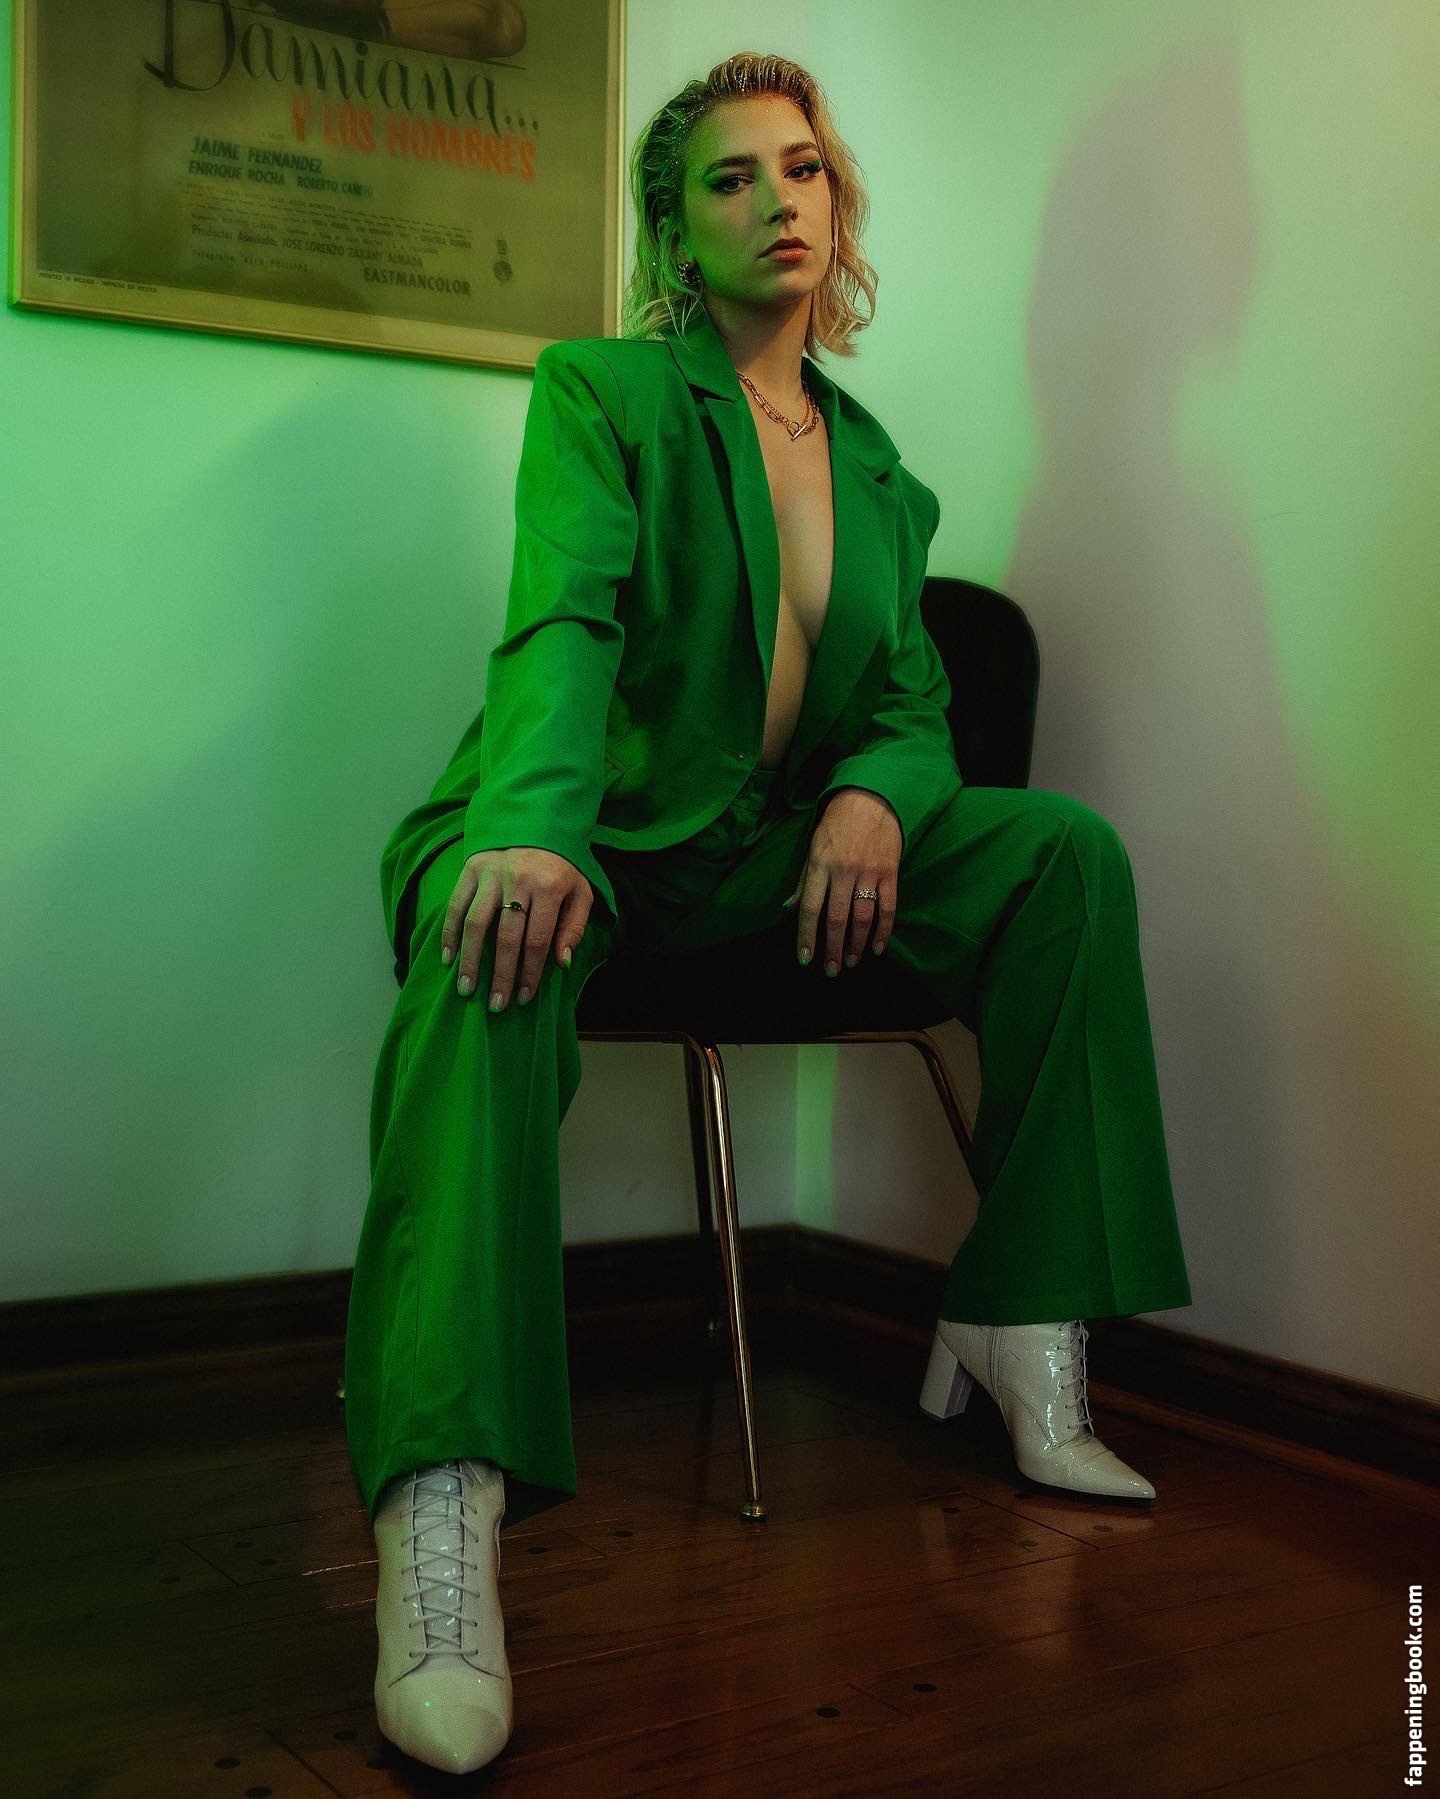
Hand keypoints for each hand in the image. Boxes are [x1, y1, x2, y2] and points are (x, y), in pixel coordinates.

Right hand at [441, 847, 591, 1010]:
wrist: (536, 820)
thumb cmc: (561, 865)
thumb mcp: (581, 891)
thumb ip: (575, 926)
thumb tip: (560, 962)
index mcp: (550, 888)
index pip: (537, 941)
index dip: (530, 973)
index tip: (523, 997)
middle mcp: (519, 881)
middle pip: (506, 938)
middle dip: (501, 975)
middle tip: (496, 1005)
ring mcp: (492, 874)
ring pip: (476, 924)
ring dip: (470, 960)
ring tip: (467, 989)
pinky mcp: (471, 869)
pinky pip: (456, 905)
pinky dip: (450, 933)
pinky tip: (448, 958)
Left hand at [782, 787, 899, 973]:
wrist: (871, 798)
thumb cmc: (836, 824)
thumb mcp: (813, 848)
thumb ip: (803, 881)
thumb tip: (789, 908)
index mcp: (819, 865)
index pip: (810, 908)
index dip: (807, 937)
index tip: (805, 959)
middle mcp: (843, 870)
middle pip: (836, 918)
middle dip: (832, 948)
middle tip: (831, 970)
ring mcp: (868, 872)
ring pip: (863, 917)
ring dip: (857, 944)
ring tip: (852, 961)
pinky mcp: (889, 872)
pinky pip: (888, 907)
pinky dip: (884, 931)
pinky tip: (878, 947)